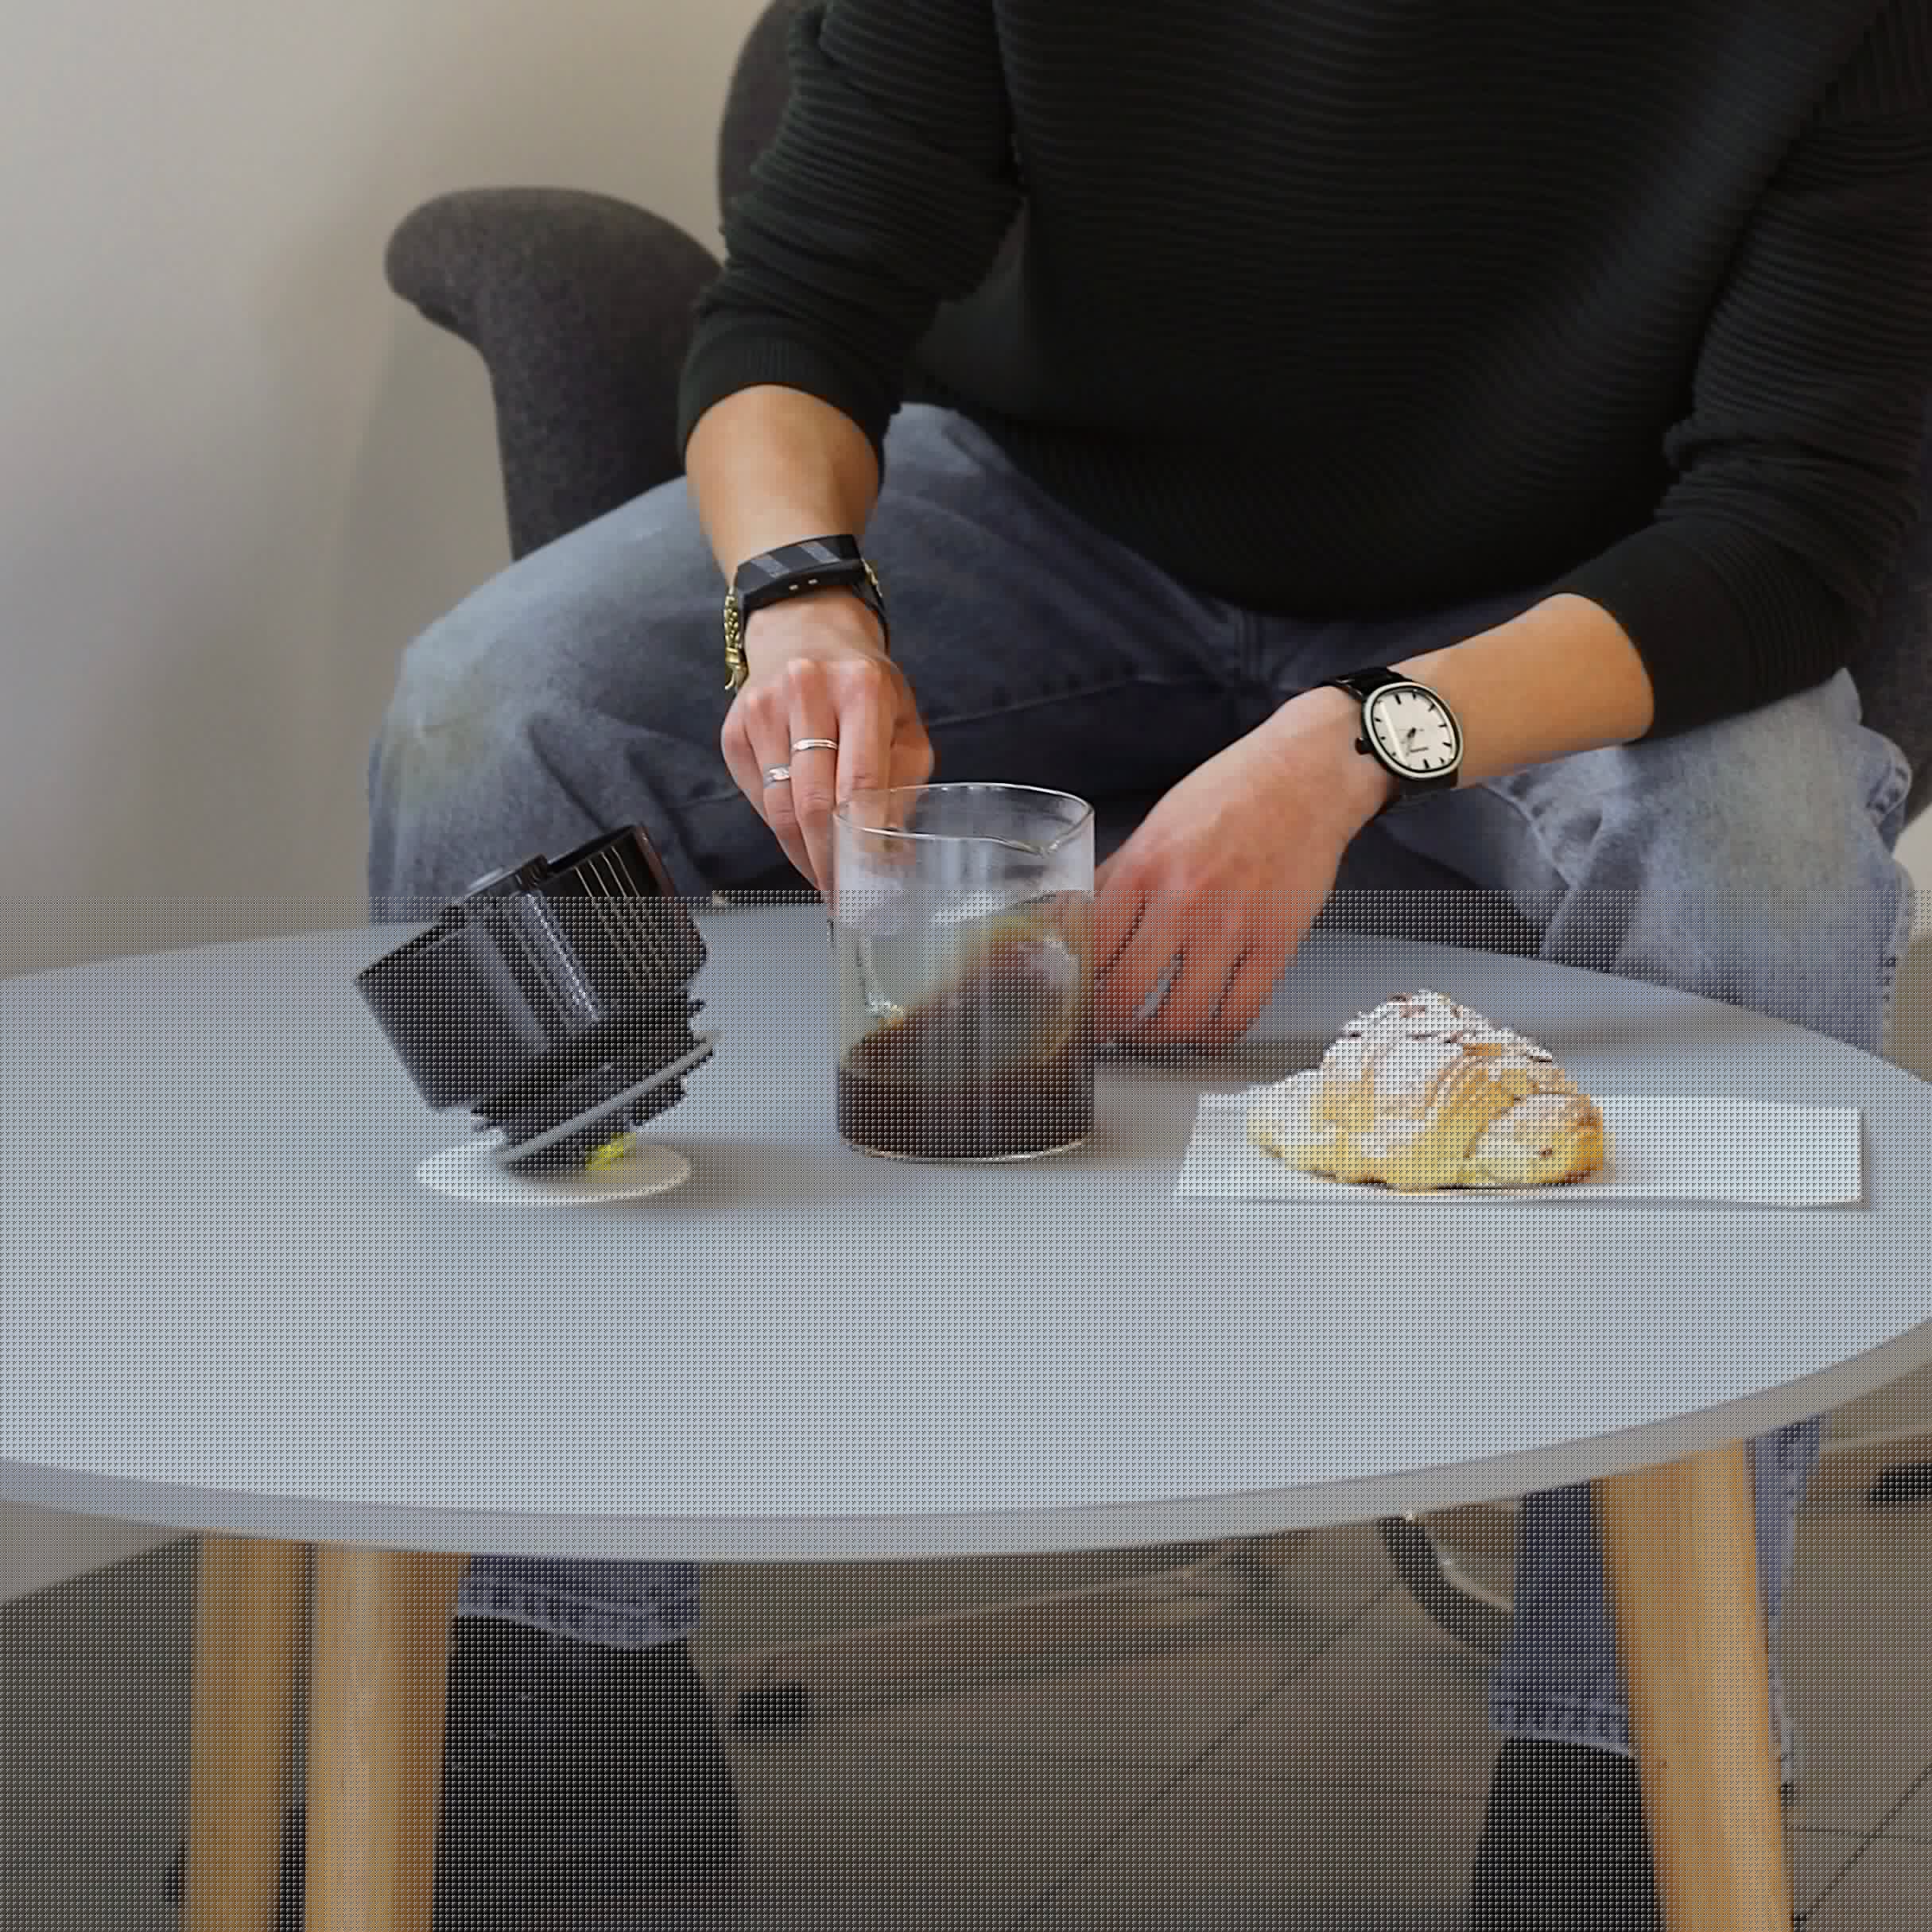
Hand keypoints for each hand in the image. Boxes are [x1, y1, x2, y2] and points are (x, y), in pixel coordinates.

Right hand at [719, 590, 933, 891]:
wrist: (806, 629)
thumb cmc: (863, 684)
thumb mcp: (902, 720)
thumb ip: (904, 782)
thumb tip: (891, 852)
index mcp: (860, 689)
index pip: (859, 783)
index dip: (862, 842)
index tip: (870, 882)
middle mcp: (805, 692)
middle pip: (811, 802)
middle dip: (828, 861)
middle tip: (843, 895)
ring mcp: (762, 709)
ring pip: (778, 807)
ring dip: (801, 854)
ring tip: (824, 877)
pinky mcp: (735, 728)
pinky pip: (757, 797)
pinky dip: (780, 825)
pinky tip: (800, 835)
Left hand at [1093, 692, 1388, 1048]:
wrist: (1306, 776)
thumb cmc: (1230, 794)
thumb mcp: (1155, 826)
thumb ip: (1113, 877)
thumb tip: (1071, 916)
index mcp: (1143, 868)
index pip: (1088, 950)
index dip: (1073, 987)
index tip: (1070, 1000)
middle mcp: (1182, 902)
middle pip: (1124, 994)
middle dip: (1105, 1025)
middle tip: (1101, 1030)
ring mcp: (1231, 928)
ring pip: (1179, 1017)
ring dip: (1155, 1039)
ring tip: (1147, 1036)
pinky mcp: (1276, 946)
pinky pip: (1239, 1013)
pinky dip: (1215, 1035)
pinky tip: (1203, 1032)